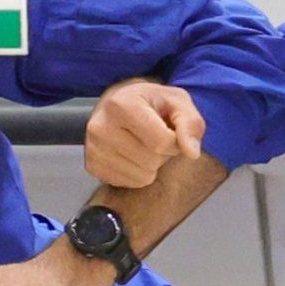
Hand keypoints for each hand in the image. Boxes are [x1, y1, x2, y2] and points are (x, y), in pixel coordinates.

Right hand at [86, 79, 201, 190]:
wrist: (118, 104)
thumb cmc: (151, 103)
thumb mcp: (177, 102)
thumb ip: (190, 123)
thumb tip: (191, 153)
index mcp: (121, 105)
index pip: (162, 143)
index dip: (175, 141)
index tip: (169, 130)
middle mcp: (101, 127)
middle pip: (152, 161)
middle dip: (163, 152)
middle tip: (154, 136)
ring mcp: (93, 149)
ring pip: (143, 175)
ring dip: (152, 165)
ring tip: (143, 144)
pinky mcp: (93, 166)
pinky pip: (131, 183)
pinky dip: (139, 174)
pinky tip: (133, 155)